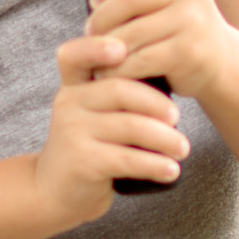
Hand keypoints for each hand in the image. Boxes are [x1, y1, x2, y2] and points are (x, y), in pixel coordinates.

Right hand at [34, 34, 188, 222]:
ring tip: (182, 148)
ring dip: (165, 138)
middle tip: (177, 118)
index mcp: (72, 86)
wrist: (55, 191)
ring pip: (131, 127)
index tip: (123, 49)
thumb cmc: (87, 145)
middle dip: (156, 103)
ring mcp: (73, 133)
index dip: (96, 47)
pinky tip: (171, 170)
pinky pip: (128, 159)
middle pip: (120, 90)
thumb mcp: (91, 112)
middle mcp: (68, 104)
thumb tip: (166, 74)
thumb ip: (115, 91)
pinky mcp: (83, 163)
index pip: (75, 55)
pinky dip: (156, 164)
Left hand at [85, 0, 232, 98]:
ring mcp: (191, 20)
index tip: (94, 0)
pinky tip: (111, 72)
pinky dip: (120, 68)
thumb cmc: (178, 27)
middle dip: (102, 17)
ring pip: (132, 32)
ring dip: (107, 46)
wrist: (221, 60)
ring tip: (97, 54)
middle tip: (90, 31)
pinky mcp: (189, 51)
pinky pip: (141, 59)